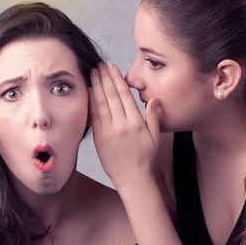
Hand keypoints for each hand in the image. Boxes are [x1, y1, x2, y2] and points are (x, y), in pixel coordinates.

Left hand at [89, 62, 161, 189]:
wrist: (133, 179)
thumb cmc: (146, 159)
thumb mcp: (156, 137)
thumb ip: (153, 117)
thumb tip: (153, 99)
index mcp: (136, 123)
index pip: (125, 95)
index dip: (117, 79)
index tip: (112, 68)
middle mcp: (121, 125)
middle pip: (111, 96)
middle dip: (104, 78)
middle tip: (99, 65)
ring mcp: (109, 132)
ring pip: (101, 104)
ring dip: (96, 87)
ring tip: (92, 73)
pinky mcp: (99, 139)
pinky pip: (94, 118)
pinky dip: (91, 103)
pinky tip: (89, 92)